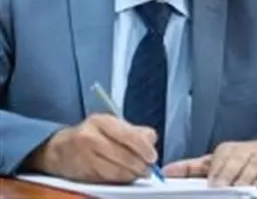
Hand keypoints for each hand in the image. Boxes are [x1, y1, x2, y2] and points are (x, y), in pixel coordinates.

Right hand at [24, 113, 157, 182]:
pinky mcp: (81, 173)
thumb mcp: (112, 125)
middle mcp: (90, 136)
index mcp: (102, 121)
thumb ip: (134, 131)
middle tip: (148, 170)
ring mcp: (84, 156)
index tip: (152, 156)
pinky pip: (105, 179)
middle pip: (122, 154)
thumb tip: (151, 139)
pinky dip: (118, 180)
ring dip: (130, 174)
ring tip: (139, 174)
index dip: (143, 147)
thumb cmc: (92, 135)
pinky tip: (125, 177)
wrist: (60, 149)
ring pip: (114, 170)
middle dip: (139, 165)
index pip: (127, 134)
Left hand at [163, 138, 256, 187]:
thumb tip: (166, 171)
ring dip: (242, 182)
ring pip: (250, 172)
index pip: (218, 161)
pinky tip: (256, 188)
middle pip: (233, 166)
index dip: (215, 174)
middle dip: (226, 178)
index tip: (211, 185)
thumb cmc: (239, 158)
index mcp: (226, 151)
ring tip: (235, 191)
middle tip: (219, 189)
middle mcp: (242, 153)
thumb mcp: (215, 160)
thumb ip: (191, 167)